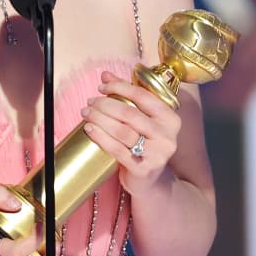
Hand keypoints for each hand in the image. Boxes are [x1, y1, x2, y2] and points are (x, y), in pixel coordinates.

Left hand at [80, 70, 180, 197]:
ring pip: (121, 131)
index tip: (101, 87)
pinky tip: (89, 129)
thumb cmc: (144, 144)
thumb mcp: (142, 119)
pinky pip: (116, 149)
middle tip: (89, 102)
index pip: (142, 96)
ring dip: (99, 119)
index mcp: (170, 118)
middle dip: (105, 105)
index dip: (120, 88)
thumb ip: (127, 96)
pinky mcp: (143, 169)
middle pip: (129, 113)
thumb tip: (106, 75)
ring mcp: (156, 154)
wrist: (149, 180)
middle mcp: (167, 135)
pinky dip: (100, 137)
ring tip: (86, 113)